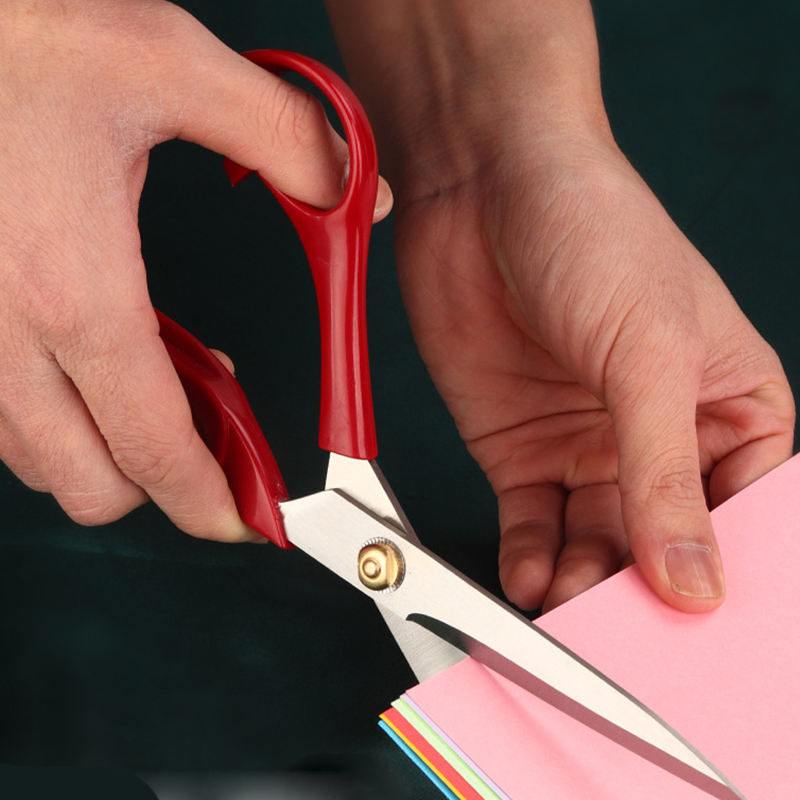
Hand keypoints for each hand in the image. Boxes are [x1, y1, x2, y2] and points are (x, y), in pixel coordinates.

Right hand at [0, 0, 391, 538]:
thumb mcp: (176, 69)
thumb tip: (363, 195)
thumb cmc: (28, 32)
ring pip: (38, 461)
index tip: (252, 519)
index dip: (212, 502)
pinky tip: (105, 355)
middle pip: (89, 486)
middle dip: (160, 484)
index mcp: (72, 288)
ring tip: (166, 385)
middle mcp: (2, 332)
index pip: (153, 448)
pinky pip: (2, 416)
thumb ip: (289, 140)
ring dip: (109, 447)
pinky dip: (62, 413)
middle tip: (214, 438)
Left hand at [326, 0, 792, 611]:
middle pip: (663, 547)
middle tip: (621, 646)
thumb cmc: (596, 233)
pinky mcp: (519, 448)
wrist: (486, 187)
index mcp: (729, 409)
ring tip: (569, 621)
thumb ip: (666, 474)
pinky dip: (532, 561)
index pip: (745, 518)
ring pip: (596, 548)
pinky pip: (532, 527)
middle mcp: (659, 438)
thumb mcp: (649, 354)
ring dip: (583, 589)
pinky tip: (531, 583)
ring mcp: (586, 447)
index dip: (728, 578)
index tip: (704, 637)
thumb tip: (697, 582)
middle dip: (642, 597)